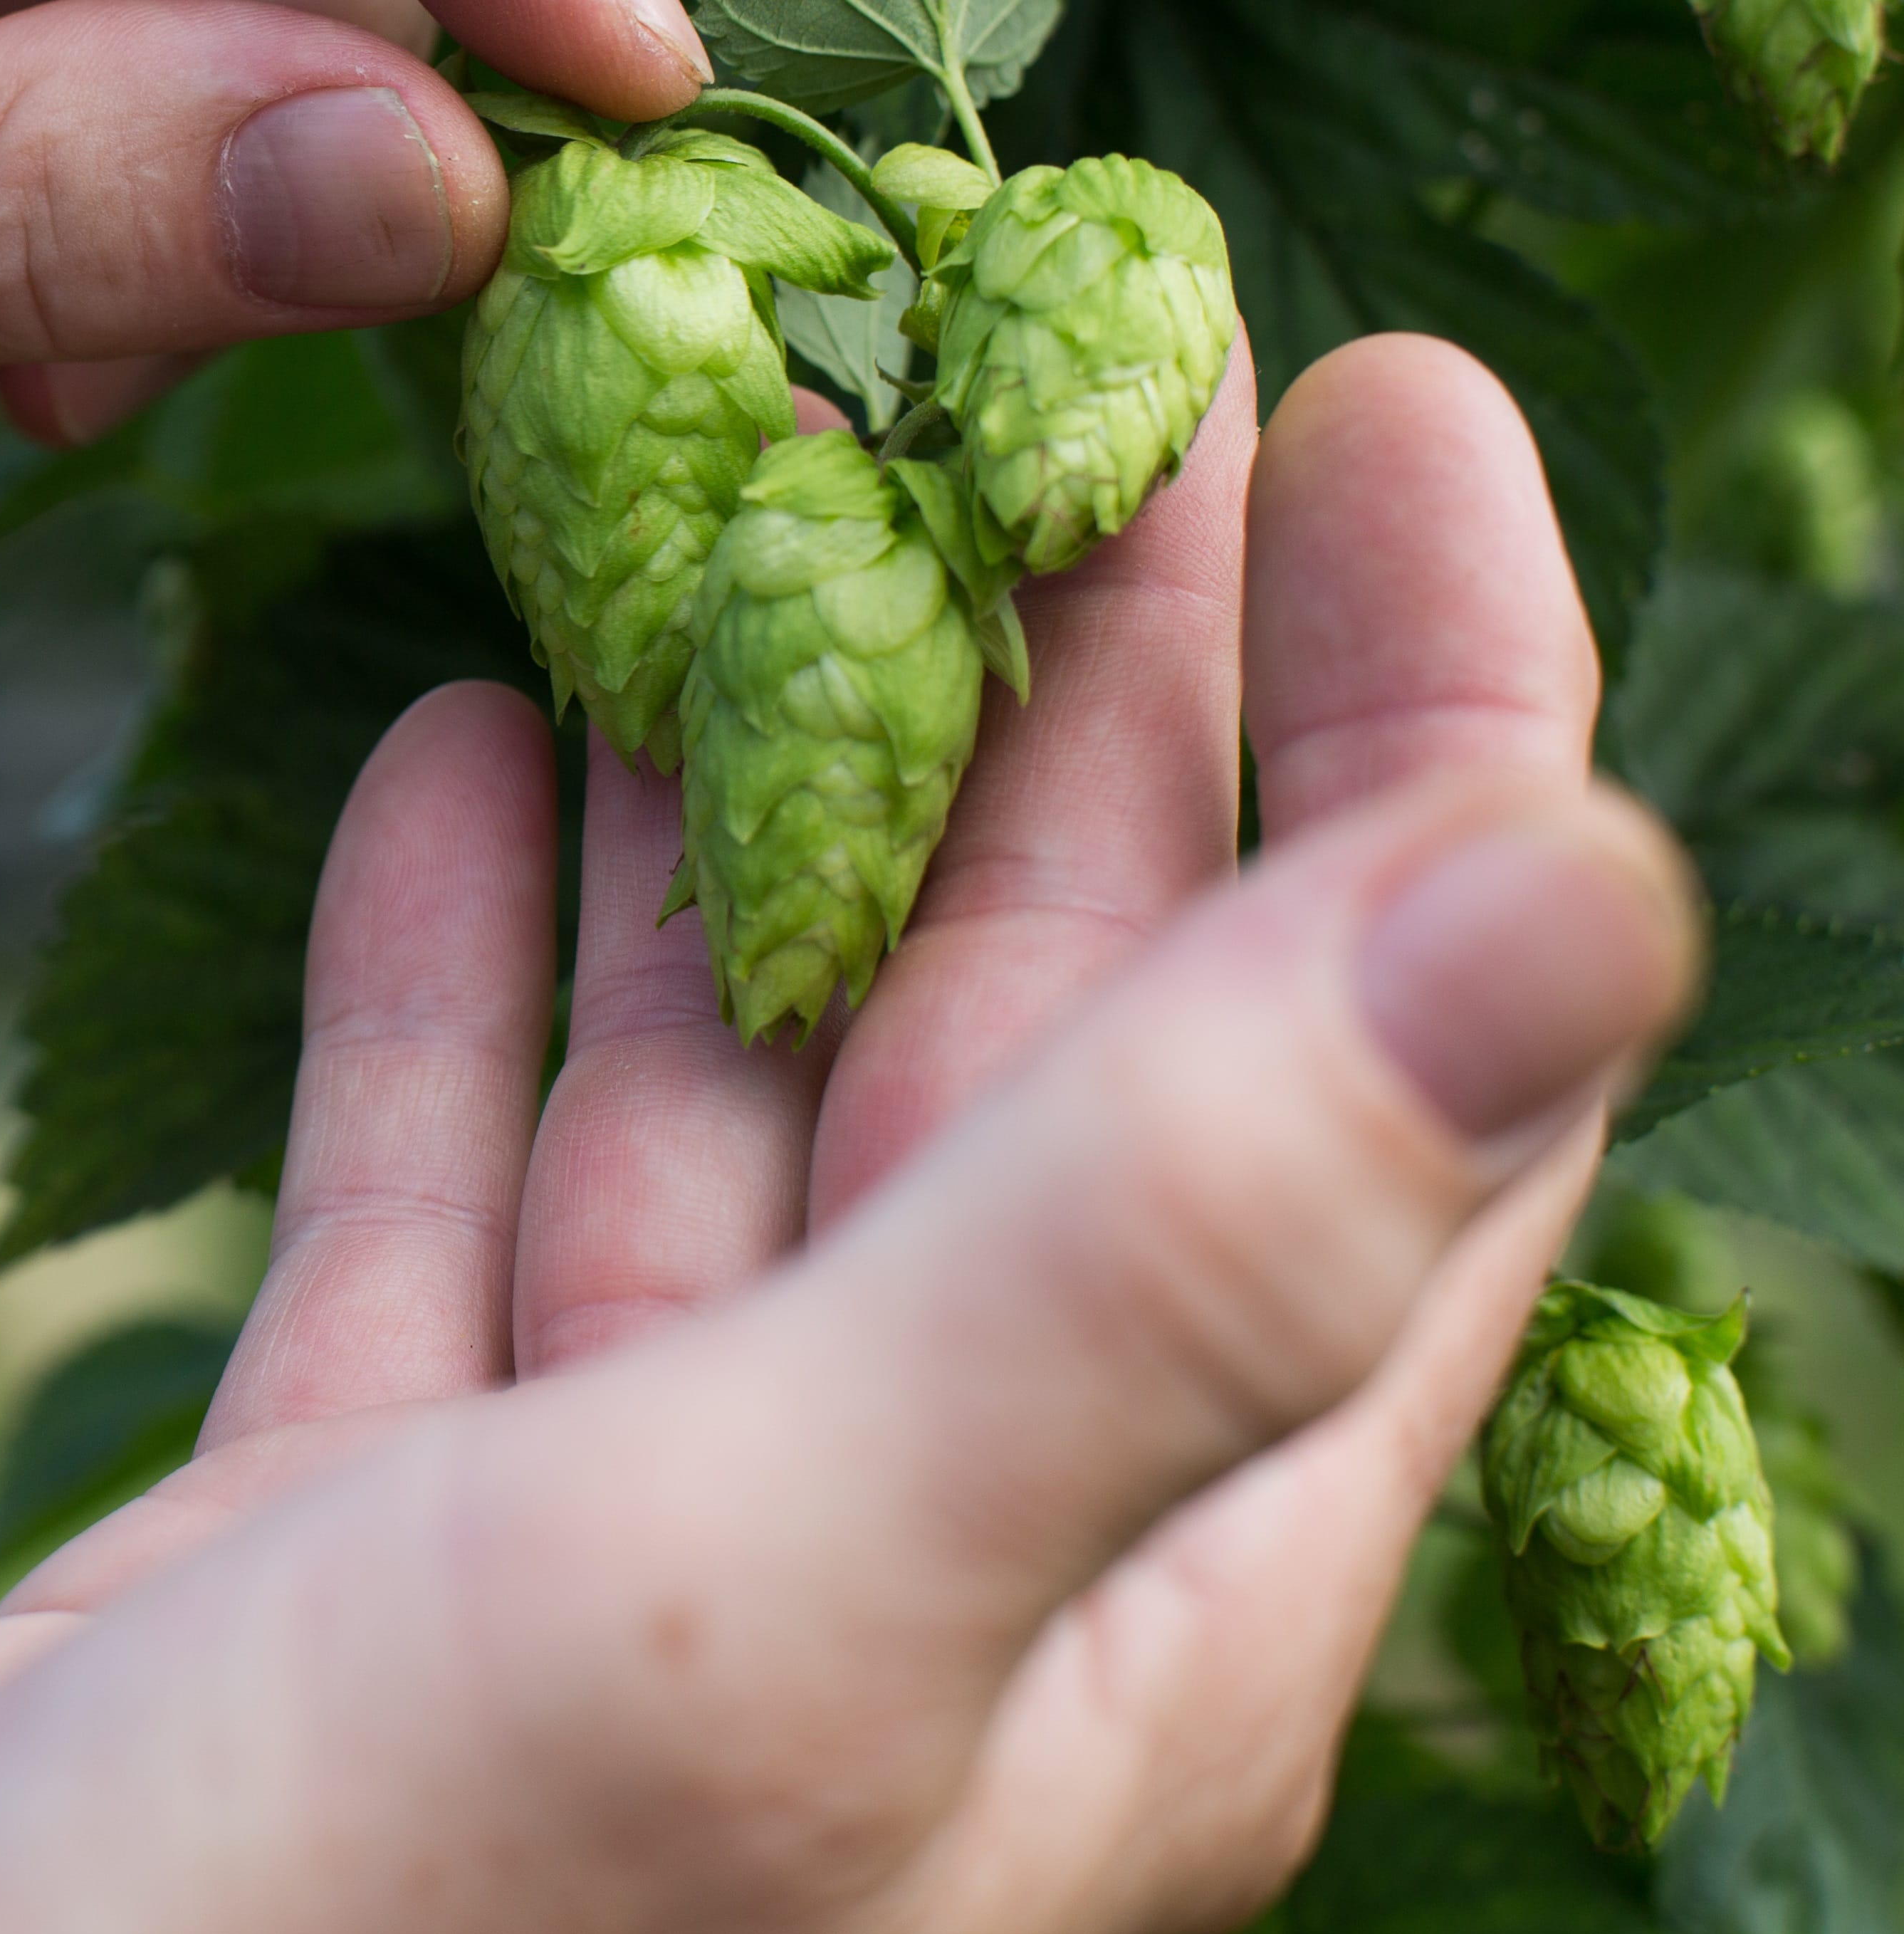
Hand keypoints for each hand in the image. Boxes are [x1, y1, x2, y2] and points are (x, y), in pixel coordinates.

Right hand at [0, 336, 1701, 1933]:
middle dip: (1061, 682)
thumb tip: (1593, 875)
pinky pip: (458, 1188)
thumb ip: (1166, 1246)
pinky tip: (443, 747)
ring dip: (737, 785)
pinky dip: (460, 967)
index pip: (1392, 1092)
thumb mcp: (768, 1586)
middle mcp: (903, 1563)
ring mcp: (606, 1552)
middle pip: (1056, 1036)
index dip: (1429, 730)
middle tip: (1035, 336)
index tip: (1370, 390)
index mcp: (1114, 1597)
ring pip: (737, 1084)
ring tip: (733, 477)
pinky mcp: (340, 1551)